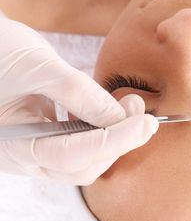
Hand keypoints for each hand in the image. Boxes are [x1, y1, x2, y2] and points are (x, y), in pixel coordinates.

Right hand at [0, 14, 158, 184]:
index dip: (113, 142)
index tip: (146, 124)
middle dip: (117, 143)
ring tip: (126, 108)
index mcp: (12, 144)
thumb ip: (78, 93)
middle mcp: (21, 157)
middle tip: (140, 111)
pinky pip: (77, 149)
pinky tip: (103, 113)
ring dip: (111, 140)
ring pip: (82, 163)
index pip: (70, 156)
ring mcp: (31, 152)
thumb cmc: (0, 52)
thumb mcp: (38, 66)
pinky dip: (98, 134)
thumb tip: (121, 118)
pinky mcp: (42, 142)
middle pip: (80, 168)